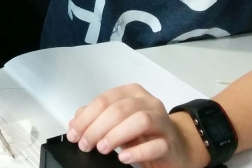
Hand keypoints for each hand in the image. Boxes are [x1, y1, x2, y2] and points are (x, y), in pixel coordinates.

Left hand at [66, 84, 203, 167]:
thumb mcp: (117, 123)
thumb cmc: (143, 134)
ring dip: (116, 135)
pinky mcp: (171, 142)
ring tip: (102, 148)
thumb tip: (75, 122)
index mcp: (132, 93)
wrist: (177, 147)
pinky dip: (137, 151)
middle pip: (120, 109)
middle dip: (97, 127)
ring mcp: (162, 121)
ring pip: (140, 120)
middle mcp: (149, 102)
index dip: (86, 117)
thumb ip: (96, 119)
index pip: (105, 100)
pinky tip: (123, 158)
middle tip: (86, 145)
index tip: (74, 134)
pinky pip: (156, 144)